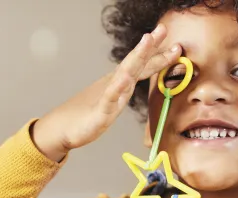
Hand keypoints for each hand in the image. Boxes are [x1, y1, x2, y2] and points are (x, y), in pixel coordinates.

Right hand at [32, 23, 181, 160]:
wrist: (63, 128)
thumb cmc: (86, 114)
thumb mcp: (111, 99)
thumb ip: (123, 87)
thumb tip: (133, 77)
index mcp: (120, 83)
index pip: (143, 66)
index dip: (158, 54)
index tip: (174, 42)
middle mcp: (115, 85)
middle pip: (135, 63)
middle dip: (150, 46)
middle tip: (162, 29)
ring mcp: (107, 96)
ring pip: (124, 74)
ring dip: (137, 57)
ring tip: (146, 41)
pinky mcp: (99, 112)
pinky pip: (109, 98)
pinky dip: (117, 87)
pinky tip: (124, 78)